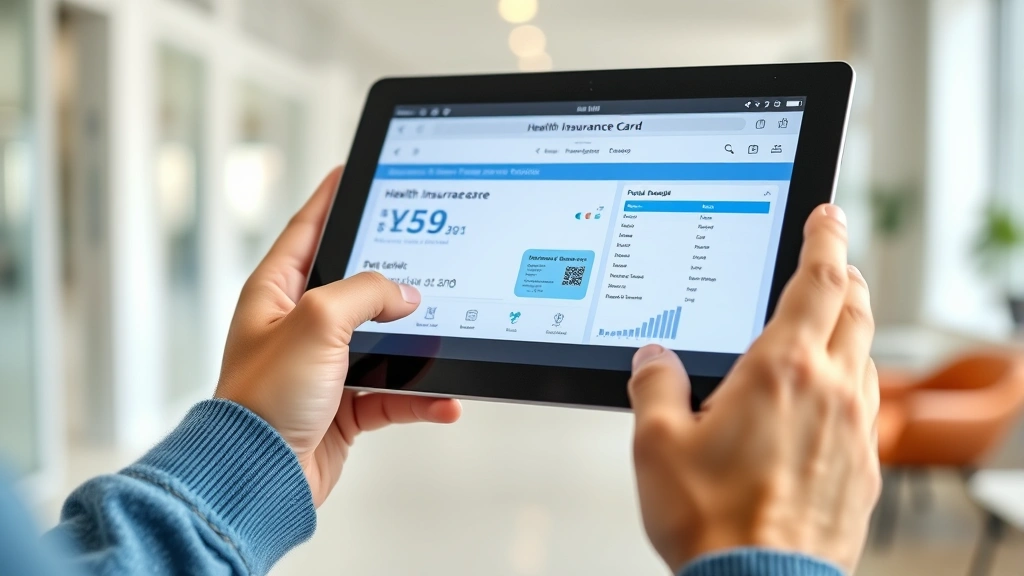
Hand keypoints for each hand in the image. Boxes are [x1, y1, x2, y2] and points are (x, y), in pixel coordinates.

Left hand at [215, 167, 461, 507]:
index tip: (355, 172)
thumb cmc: (261, 402)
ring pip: (384, 341)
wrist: (258, 477)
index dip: (333, 198)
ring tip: (446, 336)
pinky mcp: (344, 405)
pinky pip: (394, 392)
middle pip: (356, 284)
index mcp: (276, 292)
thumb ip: (366, 294)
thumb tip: (405, 294)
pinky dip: (421, 397)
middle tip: (426, 254)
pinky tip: (444, 401)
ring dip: (416, 345)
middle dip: (393, 276)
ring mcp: (324, 365)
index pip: (309, 229)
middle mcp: (300, 324)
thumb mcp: (316, 322)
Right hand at [628, 204, 878, 573]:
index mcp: (781, 372)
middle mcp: (829, 392)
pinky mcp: (864, 470)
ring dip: (850, 328)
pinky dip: (850, 382)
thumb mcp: (655, 443)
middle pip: (856, 310)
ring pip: (867, 356)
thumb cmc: (712, 520)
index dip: (825, 238)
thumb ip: (654, 386)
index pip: (819, 281)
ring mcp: (855, 431)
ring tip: (827, 325)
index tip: (828, 214)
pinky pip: (865, 405)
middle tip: (833, 260)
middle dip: (846, 275)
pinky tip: (824, 401)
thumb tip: (653, 359)